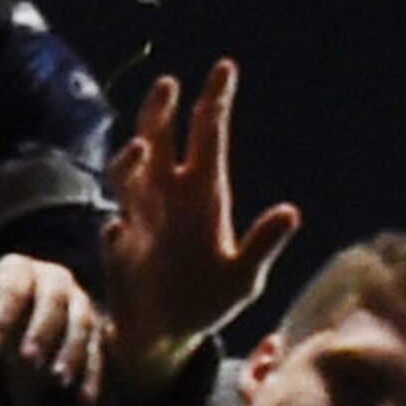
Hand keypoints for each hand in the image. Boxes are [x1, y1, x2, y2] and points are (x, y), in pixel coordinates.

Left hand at [0, 249, 106, 405]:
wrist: (25, 319)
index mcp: (18, 271)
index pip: (10, 285)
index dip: (1, 312)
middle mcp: (53, 280)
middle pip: (51, 300)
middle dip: (40, 330)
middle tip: (27, 360)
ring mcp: (77, 303)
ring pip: (79, 323)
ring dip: (69, 352)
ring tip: (57, 380)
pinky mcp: (95, 330)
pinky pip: (98, 350)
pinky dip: (92, 375)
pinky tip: (84, 399)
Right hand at [99, 62, 298, 396]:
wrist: (169, 337)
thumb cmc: (208, 300)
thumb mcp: (244, 278)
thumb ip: (263, 245)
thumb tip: (290, 213)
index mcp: (204, 190)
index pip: (208, 134)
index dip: (215, 100)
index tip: (225, 67)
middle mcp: (167, 195)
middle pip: (160, 137)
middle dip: (161, 111)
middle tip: (169, 86)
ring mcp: (138, 220)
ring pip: (129, 176)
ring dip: (132, 160)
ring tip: (142, 149)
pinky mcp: (119, 255)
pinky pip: (115, 238)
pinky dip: (117, 233)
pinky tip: (119, 231)